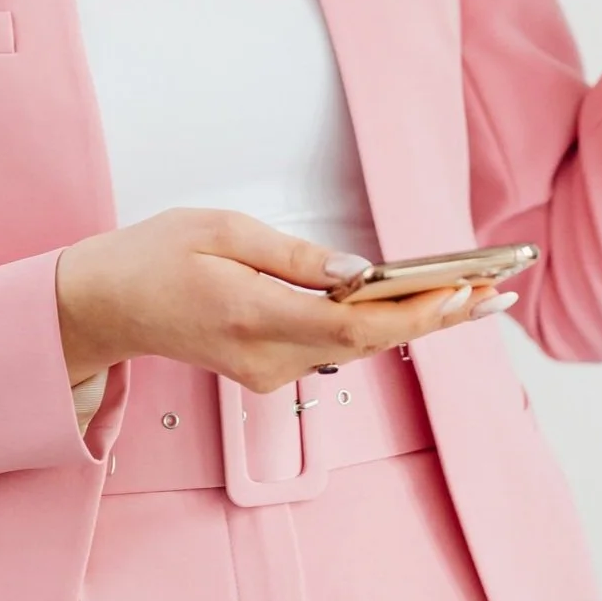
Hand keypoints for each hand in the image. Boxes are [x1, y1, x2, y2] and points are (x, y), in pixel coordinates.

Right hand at [54, 208, 500, 393]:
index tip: (465, 292)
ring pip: (357, 348)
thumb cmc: (155, 256)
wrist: (102, 306)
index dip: (417, 310)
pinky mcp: (265, 370)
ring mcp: (266, 372)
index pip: (355, 323)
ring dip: (416, 323)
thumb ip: (292, 254)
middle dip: (437, 317)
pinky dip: (379, 327)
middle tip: (499, 290)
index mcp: (254, 315)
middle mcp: (267, 357)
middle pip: (369, 341)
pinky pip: (334, 349)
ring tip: (475, 296)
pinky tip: (416, 306)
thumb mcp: (220, 229)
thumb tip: (357, 271)